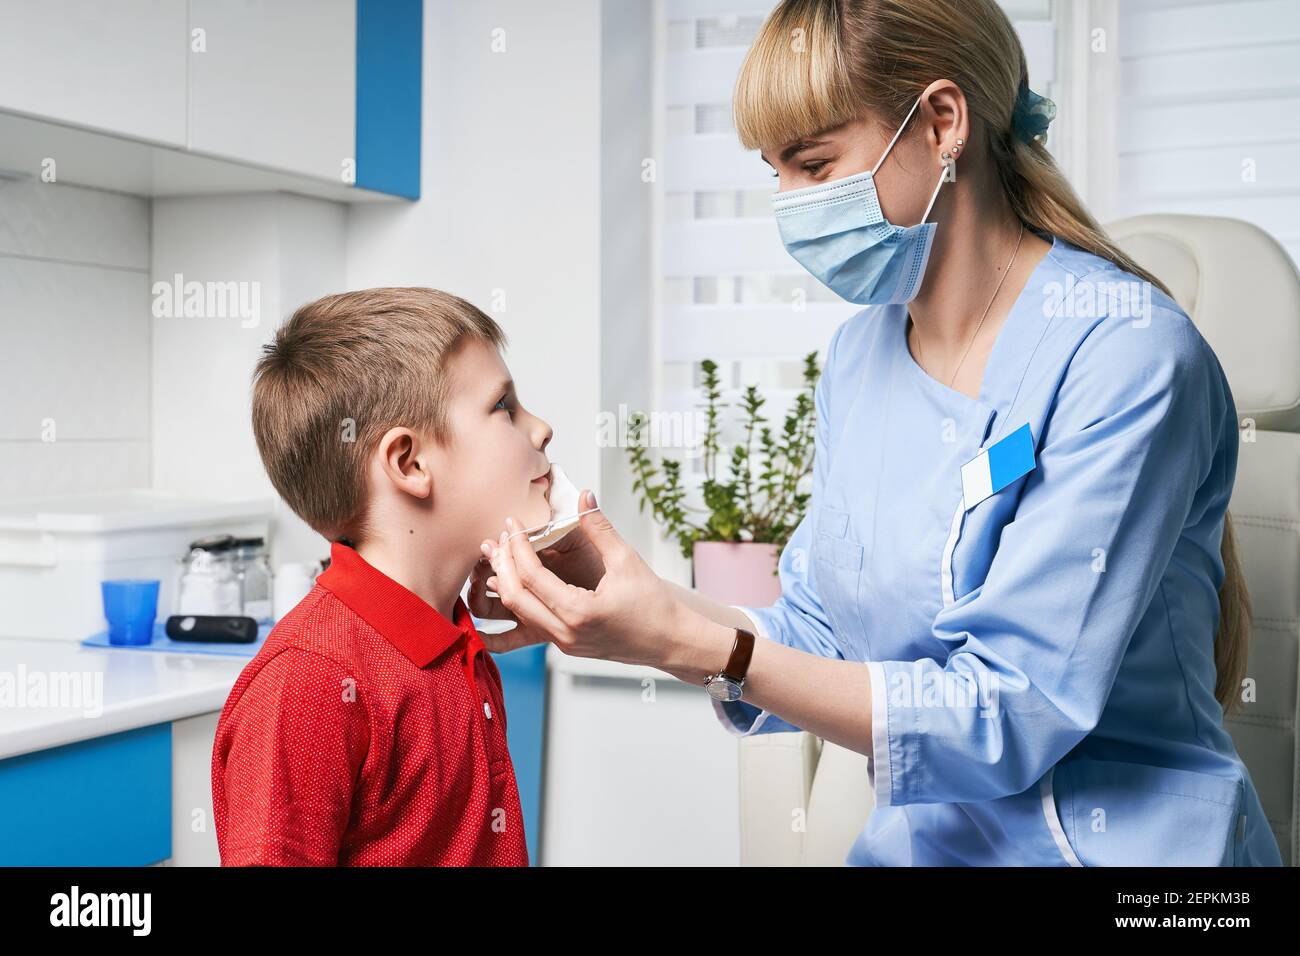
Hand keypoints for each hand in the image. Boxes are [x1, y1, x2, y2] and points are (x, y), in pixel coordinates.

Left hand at [478, 492, 700, 669]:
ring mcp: (563, 643)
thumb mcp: (626, 560)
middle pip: (514, 597)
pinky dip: (519, 599)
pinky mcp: (566, 645)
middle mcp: (565, 633)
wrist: (670, 641)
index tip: (513, 523)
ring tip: (500, 555)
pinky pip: (531, 622)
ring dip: (506, 583)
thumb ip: (599, 527)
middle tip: (499, 537)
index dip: (516, 546)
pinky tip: (514, 581)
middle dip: (502, 564)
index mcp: (578, 612)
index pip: (531, 576)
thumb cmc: (654, 604)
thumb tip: (584, 494)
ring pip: (519, 613)